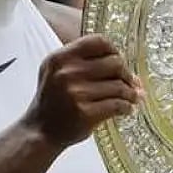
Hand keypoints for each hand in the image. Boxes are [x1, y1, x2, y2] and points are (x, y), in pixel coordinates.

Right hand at [24, 34, 142, 147]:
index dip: (113, 50)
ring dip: (131, 93)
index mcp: (60, 58)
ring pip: (119, 86)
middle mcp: (66, 73)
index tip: (119, 61)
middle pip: (114, 62)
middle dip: (126, 74)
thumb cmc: (53, 101)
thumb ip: (82, 62)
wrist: (40, 131)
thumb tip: (124, 65)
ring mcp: (76, 93)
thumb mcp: (56, 72)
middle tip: (131, 83)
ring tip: (133, 98)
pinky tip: (127, 109)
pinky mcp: (85, 113)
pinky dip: (127, 107)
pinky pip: (117, 105)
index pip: (98, 42)